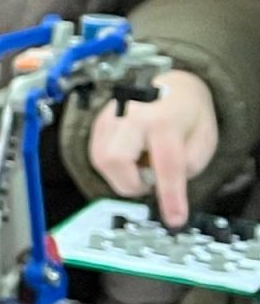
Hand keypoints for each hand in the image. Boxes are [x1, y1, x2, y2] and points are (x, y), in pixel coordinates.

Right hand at [88, 69, 217, 227]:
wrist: (173, 84)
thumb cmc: (190, 112)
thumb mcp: (205, 139)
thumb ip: (188, 166)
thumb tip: (162, 185)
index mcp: (164, 118)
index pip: (166, 166)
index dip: (170, 197)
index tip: (173, 218)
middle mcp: (131, 114)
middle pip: (116, 161)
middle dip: (133, 183)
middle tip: (150, 181)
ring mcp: (110, 116)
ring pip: (101, 160)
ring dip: (122, 175)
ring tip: (141, 165)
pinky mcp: (99, 121)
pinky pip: (97, 154)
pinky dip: (114, 165)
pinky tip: (131, 157)